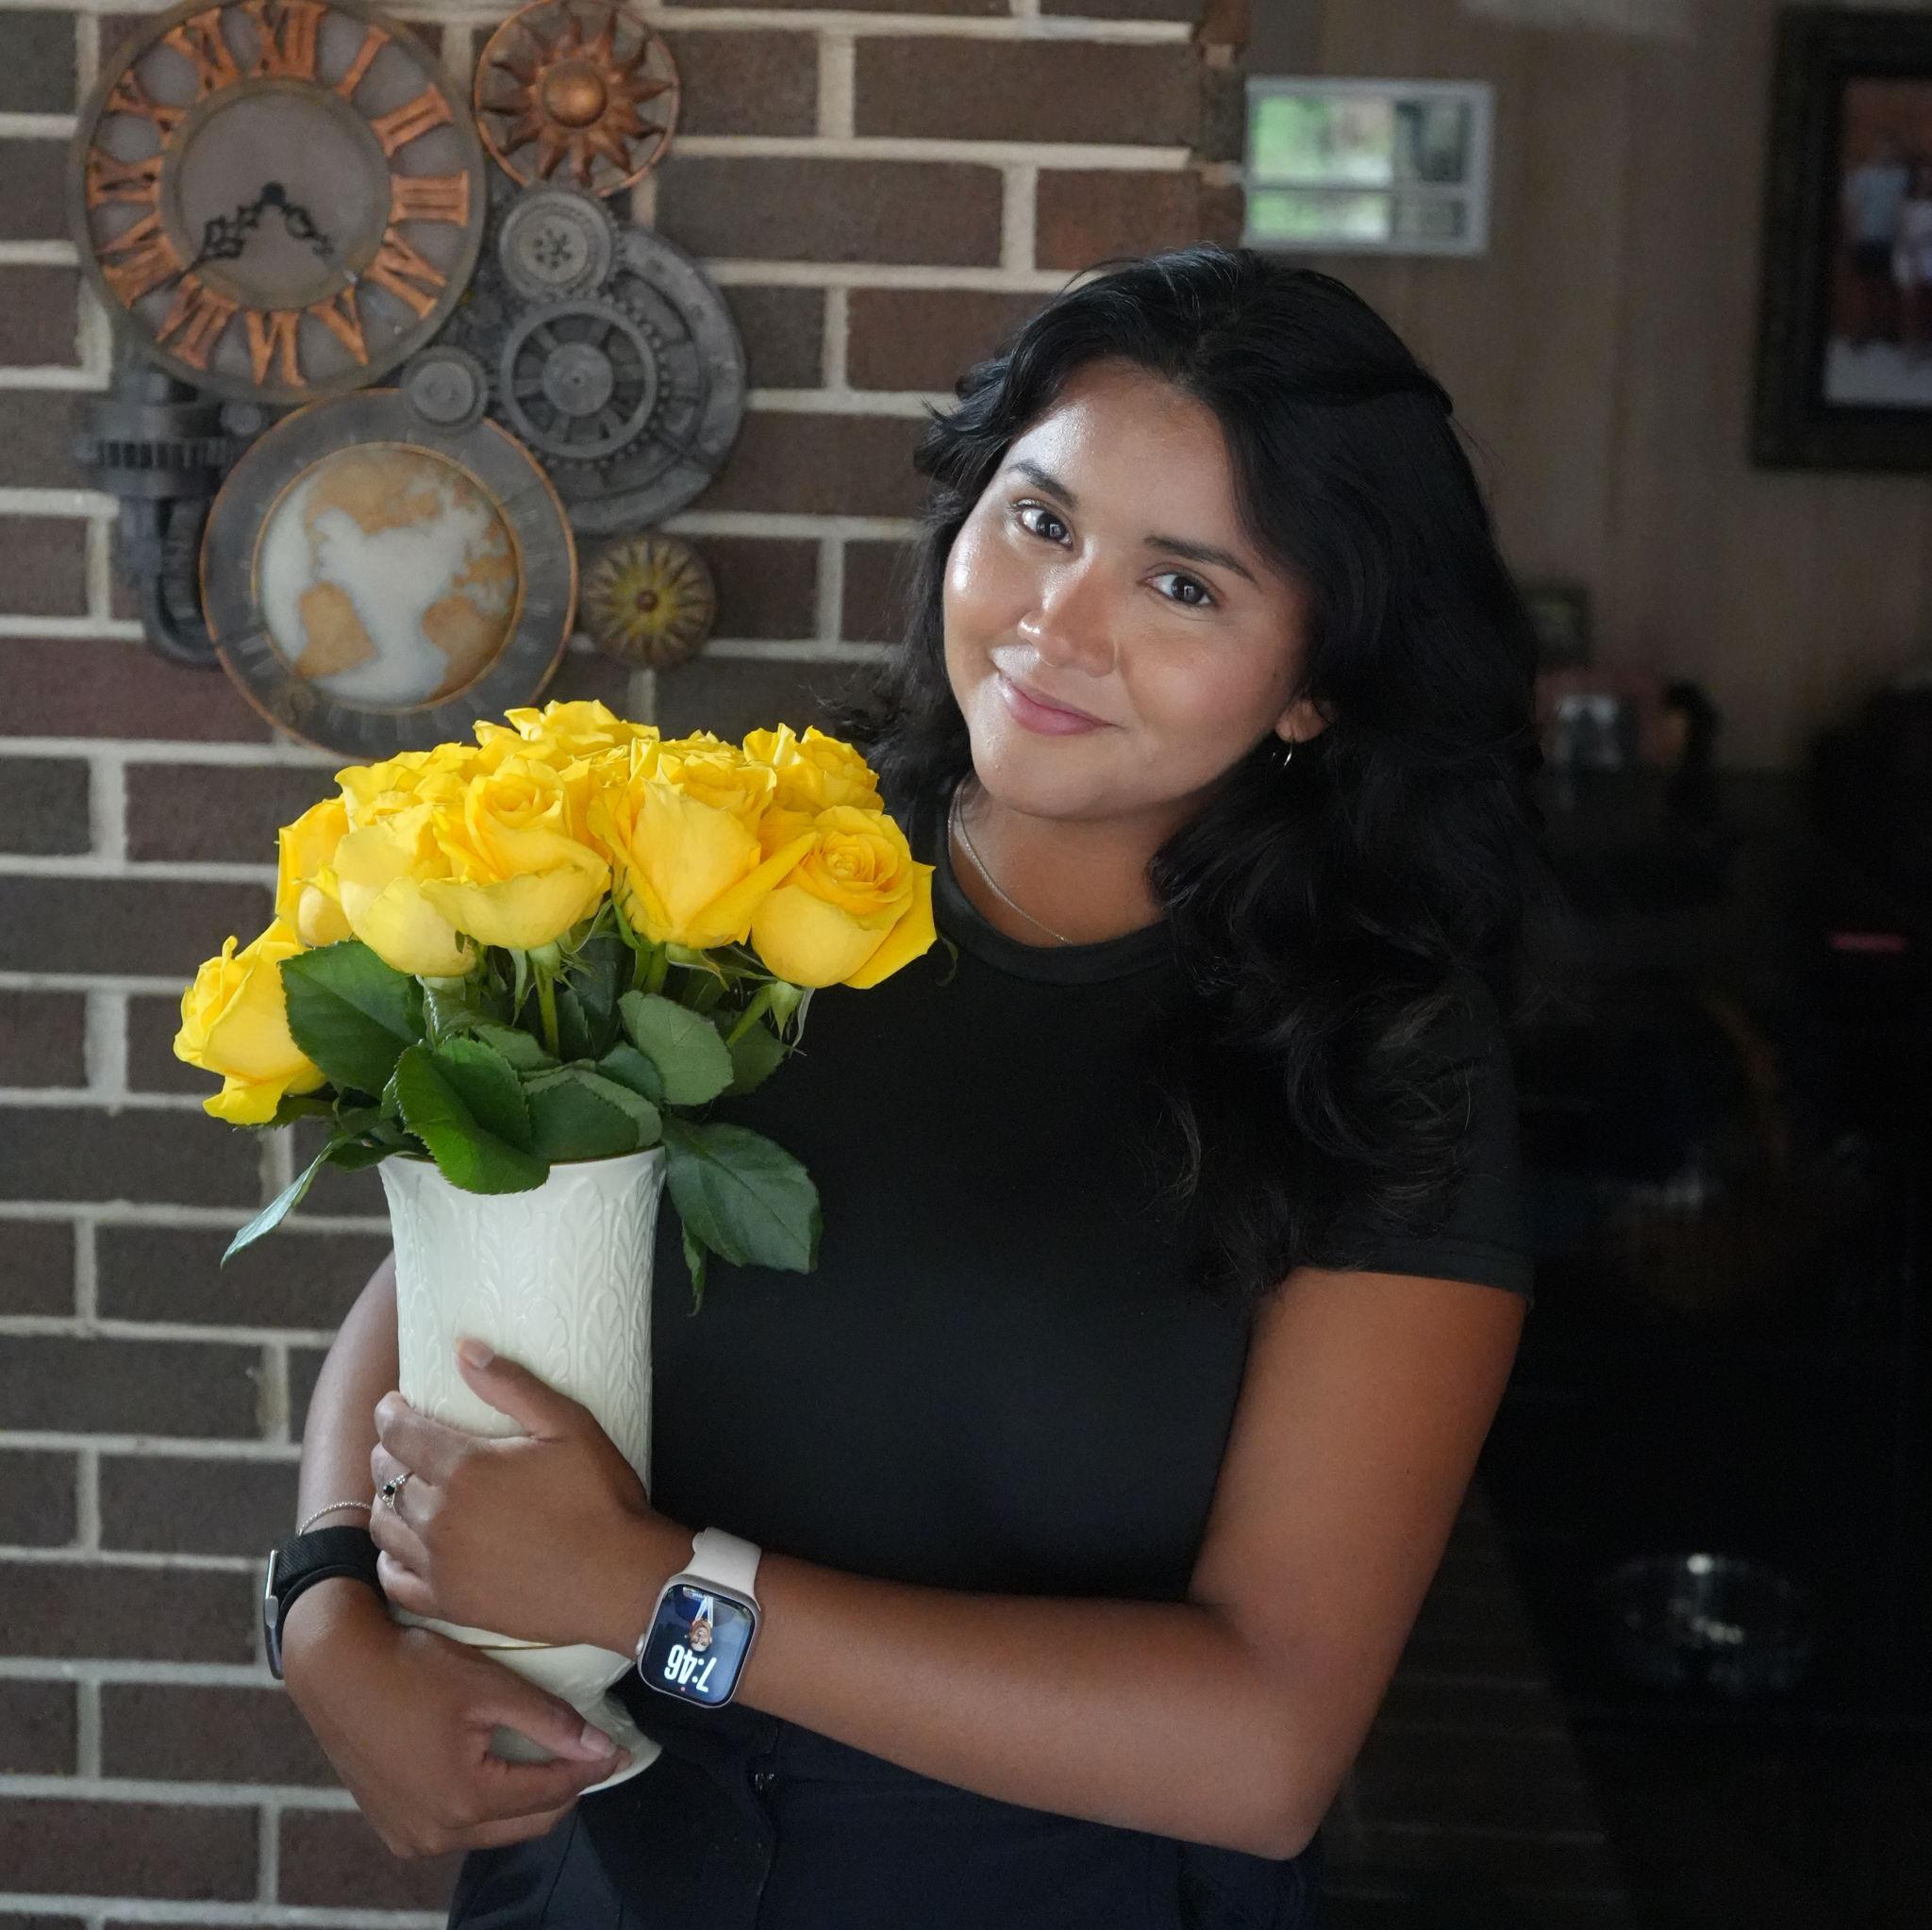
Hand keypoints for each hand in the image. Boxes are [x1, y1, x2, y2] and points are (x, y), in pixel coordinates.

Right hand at [281, 1586, 631, 1858]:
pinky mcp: (394, 1828)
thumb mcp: (489, 1687)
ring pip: (495, 1830)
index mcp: (467, 1800)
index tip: (620, 1749)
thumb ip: (550, 1722)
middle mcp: (439, 1834)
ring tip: (547, 1757)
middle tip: (588, 1753)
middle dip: (564, 1789)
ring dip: (526, 1800)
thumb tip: (602, 1748)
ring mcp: (412, 1838)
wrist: (336, 1669)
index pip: (553, 1793)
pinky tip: (496, 1767)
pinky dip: (485, 1805)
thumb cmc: (413, 1668)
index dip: (592, 1769)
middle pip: (528, 1822)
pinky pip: (459, 1828)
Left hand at [370, 1339, 677, 1651]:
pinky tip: (406, 1544)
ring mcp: (439, 1564)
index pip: (398, 1432)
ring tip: (405, 1487)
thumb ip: (513, 1384)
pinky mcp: (448, 1601)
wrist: (618, 1582)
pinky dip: (389, 1556)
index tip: (396, 1403)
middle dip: (388, 1450)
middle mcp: (439, 1516)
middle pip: (385, 1475)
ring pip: (383, 1525)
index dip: (390, 1412)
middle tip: (406, 1441)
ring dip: (386, 1499)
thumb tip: (463, 1348)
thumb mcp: (569, 1425)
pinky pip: (393, 1577)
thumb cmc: (600, 1498)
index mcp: (464, 1467)